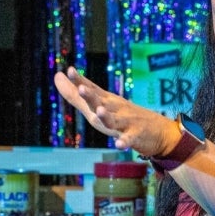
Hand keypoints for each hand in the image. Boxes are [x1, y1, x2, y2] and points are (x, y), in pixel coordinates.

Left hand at [53, 67, 179, 156]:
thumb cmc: (122, 116)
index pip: (91, 89)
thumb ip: (75, 95)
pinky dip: (124, 141)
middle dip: (91, 96)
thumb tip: (57, 76)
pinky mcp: (136, 136)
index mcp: (104, 101)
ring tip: (100, 110)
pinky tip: (118, 144)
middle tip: (81, 88)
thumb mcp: (98, 105)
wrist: (157, 131)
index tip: (70, 71)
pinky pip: (129, 139)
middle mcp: (114, 109)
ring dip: (107, 116)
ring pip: (114, 119)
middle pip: (101, 101)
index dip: (80, 81)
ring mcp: (126, 122)